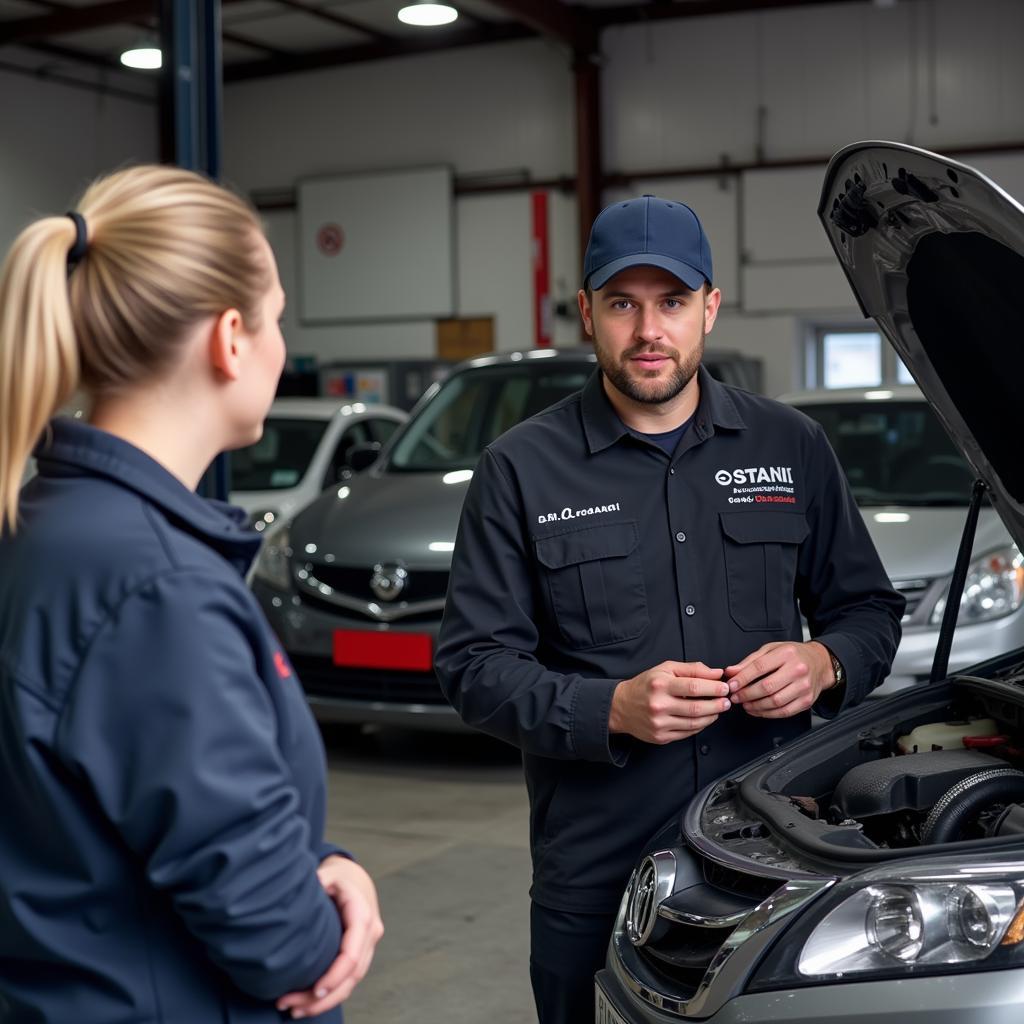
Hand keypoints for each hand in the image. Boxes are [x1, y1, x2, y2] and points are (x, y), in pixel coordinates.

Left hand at [276, 856, 384, 1018]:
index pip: (352, 954)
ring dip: (324, 1002)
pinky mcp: (360, 956)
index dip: (335, 976)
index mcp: (362, 916)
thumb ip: (320, 880)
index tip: (314, 990)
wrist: (357, 880)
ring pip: (351, 983)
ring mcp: (368, 947)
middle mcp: (370, 934)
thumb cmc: (339, 877)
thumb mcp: (330, 874)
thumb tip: (306, 890)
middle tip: (292, 1007)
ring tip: (293, 1009)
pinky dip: (329, 996)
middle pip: (351, 976)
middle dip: (324, 997)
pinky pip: (348, 981)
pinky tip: (305, 1004)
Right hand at [609, 661, 728, 744]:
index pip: (693, 687)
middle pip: (696, 708)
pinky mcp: (660, 737)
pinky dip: (700, 726)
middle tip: (727, 701)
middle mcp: (659, 705)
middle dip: (717, 705)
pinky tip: (705, 718)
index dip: (713, 688)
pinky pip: (687, 733)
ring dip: (712, 716)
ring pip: (694, 723)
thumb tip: (716, 673)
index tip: (724, 688)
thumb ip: (692, 669)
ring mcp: (659, 723)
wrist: (620, 706)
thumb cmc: (646, 685)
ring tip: (719, 709)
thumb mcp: (665, 668)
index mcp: (660, 685)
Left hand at [725, 641, 834, 718]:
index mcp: (786, 654)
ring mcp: (804, 687)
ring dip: (756, 706)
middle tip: (736, 697)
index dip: (742, 678)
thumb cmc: (793, 655)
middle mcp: (798, 670)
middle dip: (747, 694)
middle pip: (767, 687)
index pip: (759, 667)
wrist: (819, 662)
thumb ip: (750, 661)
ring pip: (775, 702)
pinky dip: (768, 714)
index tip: (732, 685)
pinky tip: (758, 710)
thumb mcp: (771, 650)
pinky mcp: (807, 700)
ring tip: (745, 704)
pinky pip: (785, 712)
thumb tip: (731, 672)